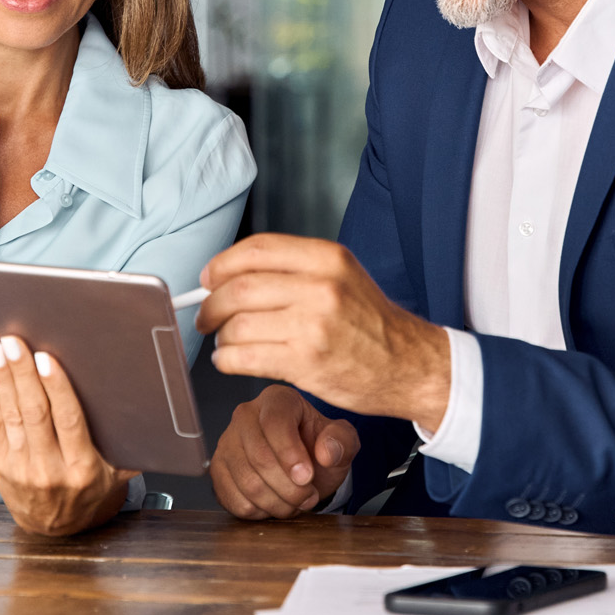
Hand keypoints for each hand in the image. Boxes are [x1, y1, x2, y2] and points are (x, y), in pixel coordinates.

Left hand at [0, 336, 135, 535]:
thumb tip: (152, 411)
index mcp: (83, 467)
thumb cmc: (89, 492)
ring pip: (12, 415)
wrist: (56, 529)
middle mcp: (50, 468)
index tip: (46, 359)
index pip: (68, 420)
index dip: (56, 387)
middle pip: (35, 413)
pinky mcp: (2, 464)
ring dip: (3, 379)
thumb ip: (131, 449)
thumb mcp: (118, 476)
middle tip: (14, 343)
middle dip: (23, 374)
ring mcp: (22, 467)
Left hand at [197, 233, 450, 428]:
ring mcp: (313, 326)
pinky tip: (231, 360)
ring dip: (221, 337)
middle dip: (211, 305)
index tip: (208, 278)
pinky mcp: (306, 362)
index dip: (221, 264)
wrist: (408, 365)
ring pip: (237, 325)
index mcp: (328, 258)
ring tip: (226, 342)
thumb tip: (230, 276)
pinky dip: (227, 360)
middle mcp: (321, 287)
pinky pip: (244, 357)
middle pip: (238, 288)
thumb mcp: (342, 276)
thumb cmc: (371, 323)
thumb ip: (293, 270)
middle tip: (206, 316)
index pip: (256, 250)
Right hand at [210, 384, 358, 518]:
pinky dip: (258, 511)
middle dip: (289, 487)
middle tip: (308, 497)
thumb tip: (327, 451)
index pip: (275, 423)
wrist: (302, 467)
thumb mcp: (342, 441)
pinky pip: (232, 498)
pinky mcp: (218, 469)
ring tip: (295, 502)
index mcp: (277, 399)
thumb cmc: (318, 448)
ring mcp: (227, 442)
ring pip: (247, 482)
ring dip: (277, 503)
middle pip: (259, 457)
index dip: (290, 454)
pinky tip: (274, 504)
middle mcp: (245, 415)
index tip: (307, 477)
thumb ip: (342, 441)